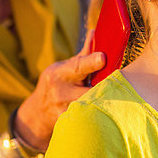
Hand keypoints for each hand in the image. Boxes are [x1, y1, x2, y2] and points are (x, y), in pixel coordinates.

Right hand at [15, 31, 104, 150]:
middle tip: (118, 81)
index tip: (103, 57)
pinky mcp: (71, 124)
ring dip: (104, 100)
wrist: (39, 113)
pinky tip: (110, 113)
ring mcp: (65, 111)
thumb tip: (96, 32)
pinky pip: (92, 118)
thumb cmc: (57, 84)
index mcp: (59, 74)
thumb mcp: (64, 67)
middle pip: (88, 90)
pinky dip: (101, 114)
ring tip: (116, 97)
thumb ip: (83, 55)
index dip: (90, 62)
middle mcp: (61, 93)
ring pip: (92, 105)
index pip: (77, 67)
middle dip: (104, 86)